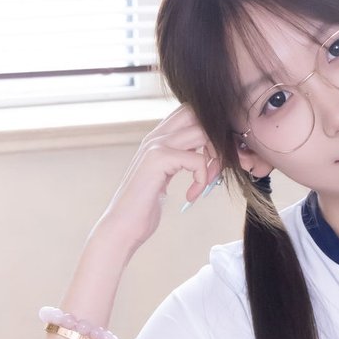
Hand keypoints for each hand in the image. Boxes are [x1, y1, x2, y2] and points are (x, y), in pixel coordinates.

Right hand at [94, 104, 225, 255]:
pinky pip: (197, 160)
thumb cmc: (143, 207)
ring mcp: (155, 145)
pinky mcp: (158, 159)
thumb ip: (177, 160)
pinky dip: (202, 179)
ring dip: (214, 159)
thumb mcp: (163, 177)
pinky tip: (191, 196)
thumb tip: (203, 155)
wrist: (122, 226)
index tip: (214, 158)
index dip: (209, 130)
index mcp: (157, 138)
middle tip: (215, 167)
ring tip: (205, 183)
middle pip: (198, 115)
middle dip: (216, 139)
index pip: (189, 112)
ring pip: (202, 133)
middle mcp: (155, 136)